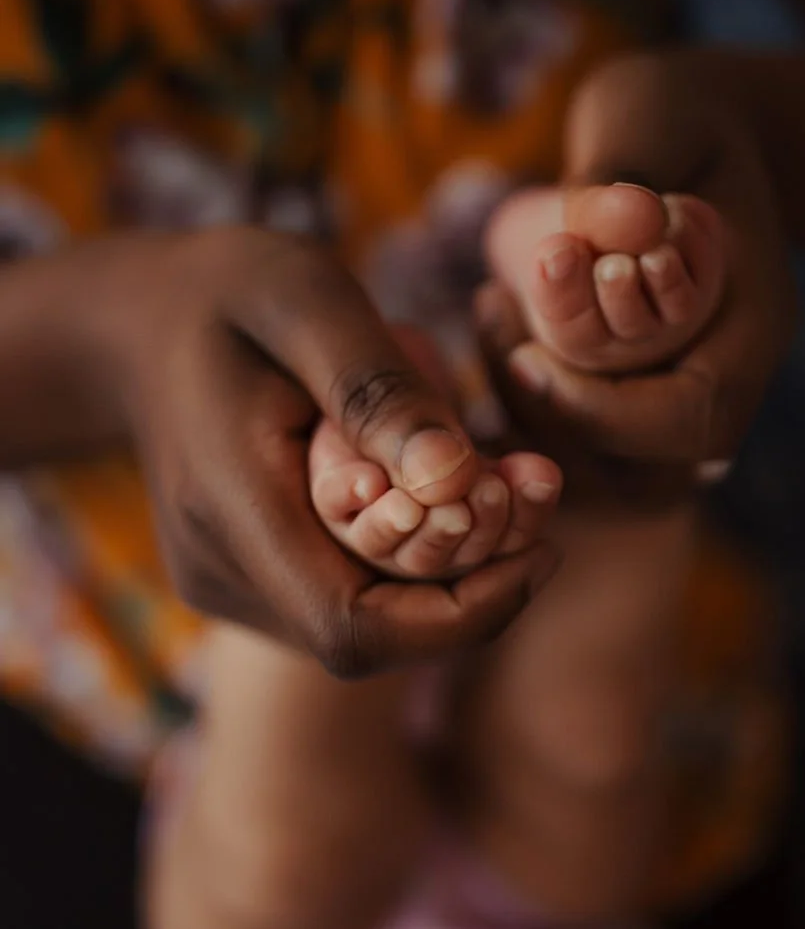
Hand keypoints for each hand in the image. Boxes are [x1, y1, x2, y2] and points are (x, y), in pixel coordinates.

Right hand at [107, 227, 557, 672]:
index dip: (459, 616)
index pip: (351, 629)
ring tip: (498, 493)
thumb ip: (376, 387)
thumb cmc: (230, 292)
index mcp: (232, 509)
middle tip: (538, 504)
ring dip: (444, 577)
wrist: (140, 322)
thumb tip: (457, 480)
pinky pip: (343, 598)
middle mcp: (224, 572)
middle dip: (471, 588)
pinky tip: (436, 499)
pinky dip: (406, 564)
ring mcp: (228, 587)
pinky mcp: (245, 584)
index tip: (540, 553)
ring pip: (362, 625)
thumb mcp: (306, 298)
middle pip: (369, 637)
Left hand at [476, 52, 796, 501]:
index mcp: (754, 324)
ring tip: (492, 317)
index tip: (533, 358)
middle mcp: (723, 376)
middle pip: (650, 466)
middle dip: (561, 421)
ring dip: (536, 420)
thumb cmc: (671, 116)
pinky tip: (491, 335)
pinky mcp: (632, 399)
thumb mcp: (652, 110)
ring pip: (611, 471)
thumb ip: (630, 163)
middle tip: (503, 342)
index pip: (695, 416)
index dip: (610, 411)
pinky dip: (529, 413)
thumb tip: (607, 219)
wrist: (692, 135)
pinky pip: (583, 447)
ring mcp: (679, 395)